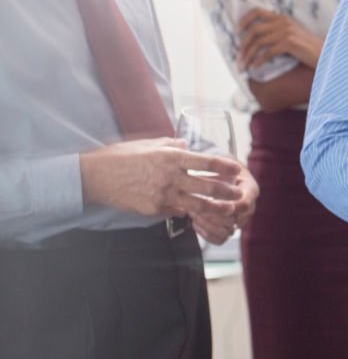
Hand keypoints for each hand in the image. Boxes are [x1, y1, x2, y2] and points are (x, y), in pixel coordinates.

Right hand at [80, 138, 243, 218]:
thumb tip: (187, 145)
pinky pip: (176, 212)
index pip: (206, 161)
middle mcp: (171, 176)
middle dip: (226, 191)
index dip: (225, 166)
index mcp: (171, 157)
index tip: (238, 168)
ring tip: (228, 211)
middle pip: (207, 186)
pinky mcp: (154, 209)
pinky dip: (187, 212)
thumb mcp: (148, 144)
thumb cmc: (121, 156)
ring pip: (196, 204)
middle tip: (239, 194)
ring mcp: (163, 195)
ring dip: (215, 208)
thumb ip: (171, 145)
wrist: (95, 177)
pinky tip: (197, 214)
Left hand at [191, 167, 258, 244]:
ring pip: (227, 232)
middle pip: (234, 221)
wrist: (224, 174)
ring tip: (194, 214)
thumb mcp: (222, 162)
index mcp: (250, 190)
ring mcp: (239, 220)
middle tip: (195, 207)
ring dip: (208, 225)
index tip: (213, 202)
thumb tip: (205, 177)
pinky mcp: (229, 229)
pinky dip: (206, 233)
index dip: (229, 206)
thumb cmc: (222, 167)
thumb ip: (217, 168)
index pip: (245, 204)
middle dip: (212, 215)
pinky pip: (219, 239)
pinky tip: (196, 222)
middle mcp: (248, 207)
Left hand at [236, 9, 322, 70]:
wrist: (324, 53)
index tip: (237, 31)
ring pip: (258, 43)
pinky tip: (254, 68)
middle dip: (243, 45)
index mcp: (282, 17)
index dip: (244, 20)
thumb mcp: (292, 33)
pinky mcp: (289, 43)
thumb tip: (256, 38)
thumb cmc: (307, 47)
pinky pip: (267, 53)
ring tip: (243, 66)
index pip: (257, 11)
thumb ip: (277, 31)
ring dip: (248, 56)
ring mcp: (286, 32)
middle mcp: (283, 22)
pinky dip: (258, 62)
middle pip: (254, 30)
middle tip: (238, 58)